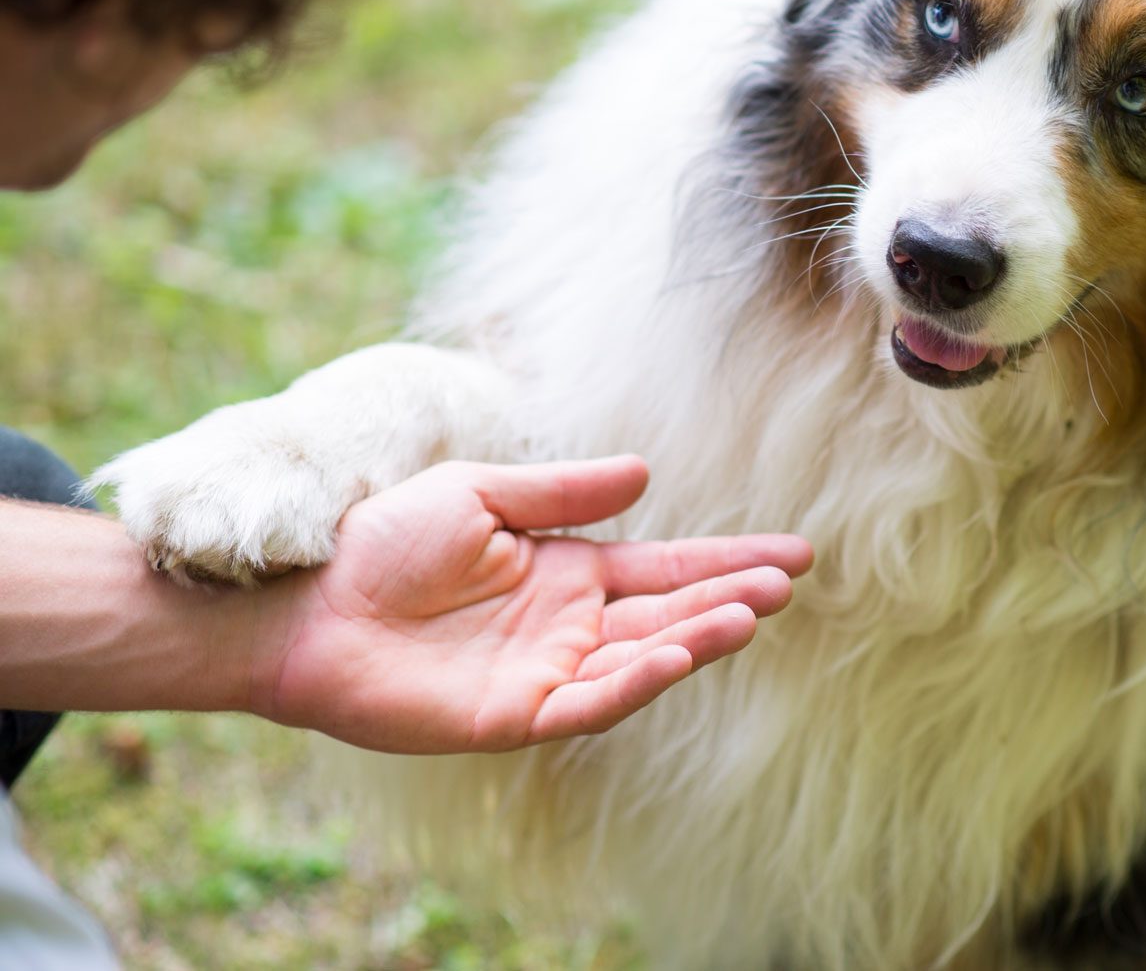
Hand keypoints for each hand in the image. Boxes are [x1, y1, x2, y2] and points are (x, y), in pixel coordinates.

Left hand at [245, 457, 809, 752]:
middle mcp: (569, 627)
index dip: (728, 562)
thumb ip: (561, 493)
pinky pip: (588, 703)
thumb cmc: (382, 542)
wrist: (305, 600)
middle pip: (668, 615)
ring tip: (748, 613)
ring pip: (642, 661)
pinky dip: (635, 682)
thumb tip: (645, 475)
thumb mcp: (480, 495)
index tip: (794, 554)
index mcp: (569, 573)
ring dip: (696, 640)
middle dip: (728, 599)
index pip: (667, 570)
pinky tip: (674, 655)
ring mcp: (546, 674)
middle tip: (784, 584)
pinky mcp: (512, 716)